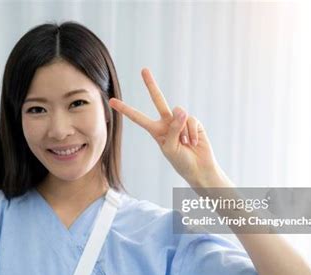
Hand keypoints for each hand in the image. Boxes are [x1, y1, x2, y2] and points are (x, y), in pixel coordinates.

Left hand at [109, 68, 228, 186]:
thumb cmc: (181, 161)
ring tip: (186, 145)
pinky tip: (194, 142)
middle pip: (158, 100)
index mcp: (155, 131)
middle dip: (151, 85)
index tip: (112, 101)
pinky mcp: (193, 122)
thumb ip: (174, 128)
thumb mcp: (171, 148)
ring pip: (180, 114)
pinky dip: (192, 133)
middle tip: (144, 70)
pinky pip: (191, 120)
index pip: (138, 118)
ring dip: (183, 132)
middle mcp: (167, 122)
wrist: (199, 168)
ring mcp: (180, 121)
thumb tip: (182, 109)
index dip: (126, 110)